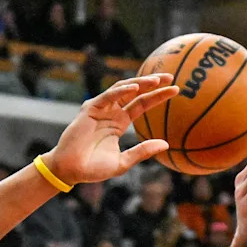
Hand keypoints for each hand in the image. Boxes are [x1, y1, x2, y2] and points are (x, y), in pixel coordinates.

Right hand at [43, 75, 178, 184]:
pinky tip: (135, 88)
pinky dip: (121, 91)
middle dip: (152, 83)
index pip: (142, 104)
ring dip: (139, 83)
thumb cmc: (94, 168)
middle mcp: (111, 112)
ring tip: (157, 80)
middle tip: (171, 76)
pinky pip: (107, 97)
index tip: (175, 90)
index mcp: (120, 122)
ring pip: (122, 90)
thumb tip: (166, 144)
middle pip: (135, 93)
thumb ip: (143, 151)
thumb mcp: (124, 162)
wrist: (72, 170)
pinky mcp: (89, 110)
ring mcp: (101, 109)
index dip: (158, 96)